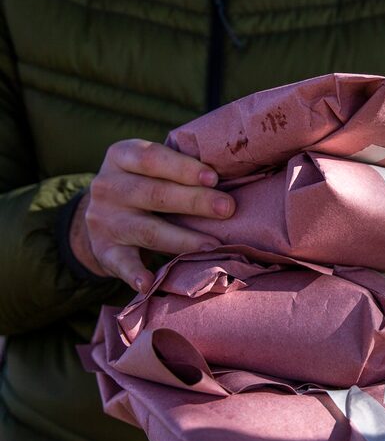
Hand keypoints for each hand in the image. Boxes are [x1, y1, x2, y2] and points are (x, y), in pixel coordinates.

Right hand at [70, 139, 235, 291]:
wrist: (98, 217)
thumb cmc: (141, 184)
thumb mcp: (149, 168)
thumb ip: (178, 169)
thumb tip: (230, 176)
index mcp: (121, 157)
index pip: (152, 159)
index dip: (183, 168)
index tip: (213, 178)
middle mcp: (108, 187)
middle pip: (155, 194)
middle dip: (194, 201)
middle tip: (227, 208)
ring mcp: (103, 220)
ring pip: (147, 230)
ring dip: (182, 239)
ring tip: (212, 246)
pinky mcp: (103, 250)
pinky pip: (121, 263)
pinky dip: (134, 274)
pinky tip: (149, 283)